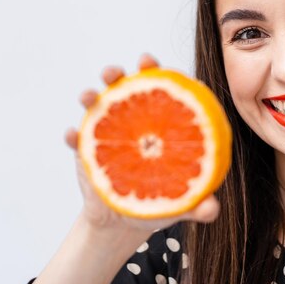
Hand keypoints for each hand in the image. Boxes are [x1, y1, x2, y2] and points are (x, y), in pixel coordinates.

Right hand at [64, 54, 220, 235]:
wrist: (125, 219)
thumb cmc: (160, 200)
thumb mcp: (181, 202)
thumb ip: (198, 204)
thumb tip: (212, 211)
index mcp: (161, 122)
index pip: (163, 90)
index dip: (159, 73)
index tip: (152, 64)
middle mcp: (133, 119)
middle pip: (126, 87)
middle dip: (119, 73)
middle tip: (116, 73)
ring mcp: (108, 130)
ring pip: (97, 104)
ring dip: (90, 95)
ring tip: (89, 96)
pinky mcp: (86, 149)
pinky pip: (75, 138)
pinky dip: (72, 134)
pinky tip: (72, 135)